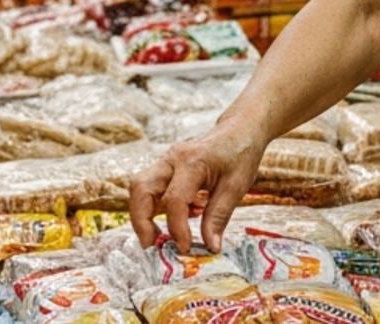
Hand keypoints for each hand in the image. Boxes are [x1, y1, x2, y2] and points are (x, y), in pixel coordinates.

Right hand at [129, 123, 266, 252]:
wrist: (240, 130)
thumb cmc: (240, 154)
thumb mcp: (236, 187)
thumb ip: (219, 217)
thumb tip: (210, 247)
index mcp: (192, 162)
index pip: (174, 199)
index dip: (177, 228)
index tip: (186, 248)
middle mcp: (172, 159)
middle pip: (141, 189)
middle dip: (140, 221)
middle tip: (152, 246)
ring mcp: (166, 162)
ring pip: (139, 187)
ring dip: (141, 215)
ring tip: (156, 239)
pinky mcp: (166, 168)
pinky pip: (150, 189)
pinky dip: (153, 208)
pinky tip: (174, 222)